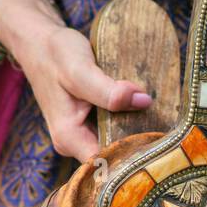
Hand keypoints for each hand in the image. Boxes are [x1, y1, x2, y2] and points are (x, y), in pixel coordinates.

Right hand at [0, 0, 151, 162]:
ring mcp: (81, 136)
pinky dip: (130, 122)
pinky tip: (149, 114)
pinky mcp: (89, 124)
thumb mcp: (79, 69)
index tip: (159, 144)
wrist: (38, 42)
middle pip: (114, 157)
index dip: (133, 157)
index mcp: (69, 138)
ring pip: (116, 144)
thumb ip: (108, 90)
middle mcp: (74, 144)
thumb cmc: (54, 53)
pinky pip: (114, 130)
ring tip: (164, 124)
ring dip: (137, 134)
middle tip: (169, 134)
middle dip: (139, 147)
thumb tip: (143, 101)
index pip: (107, 163)